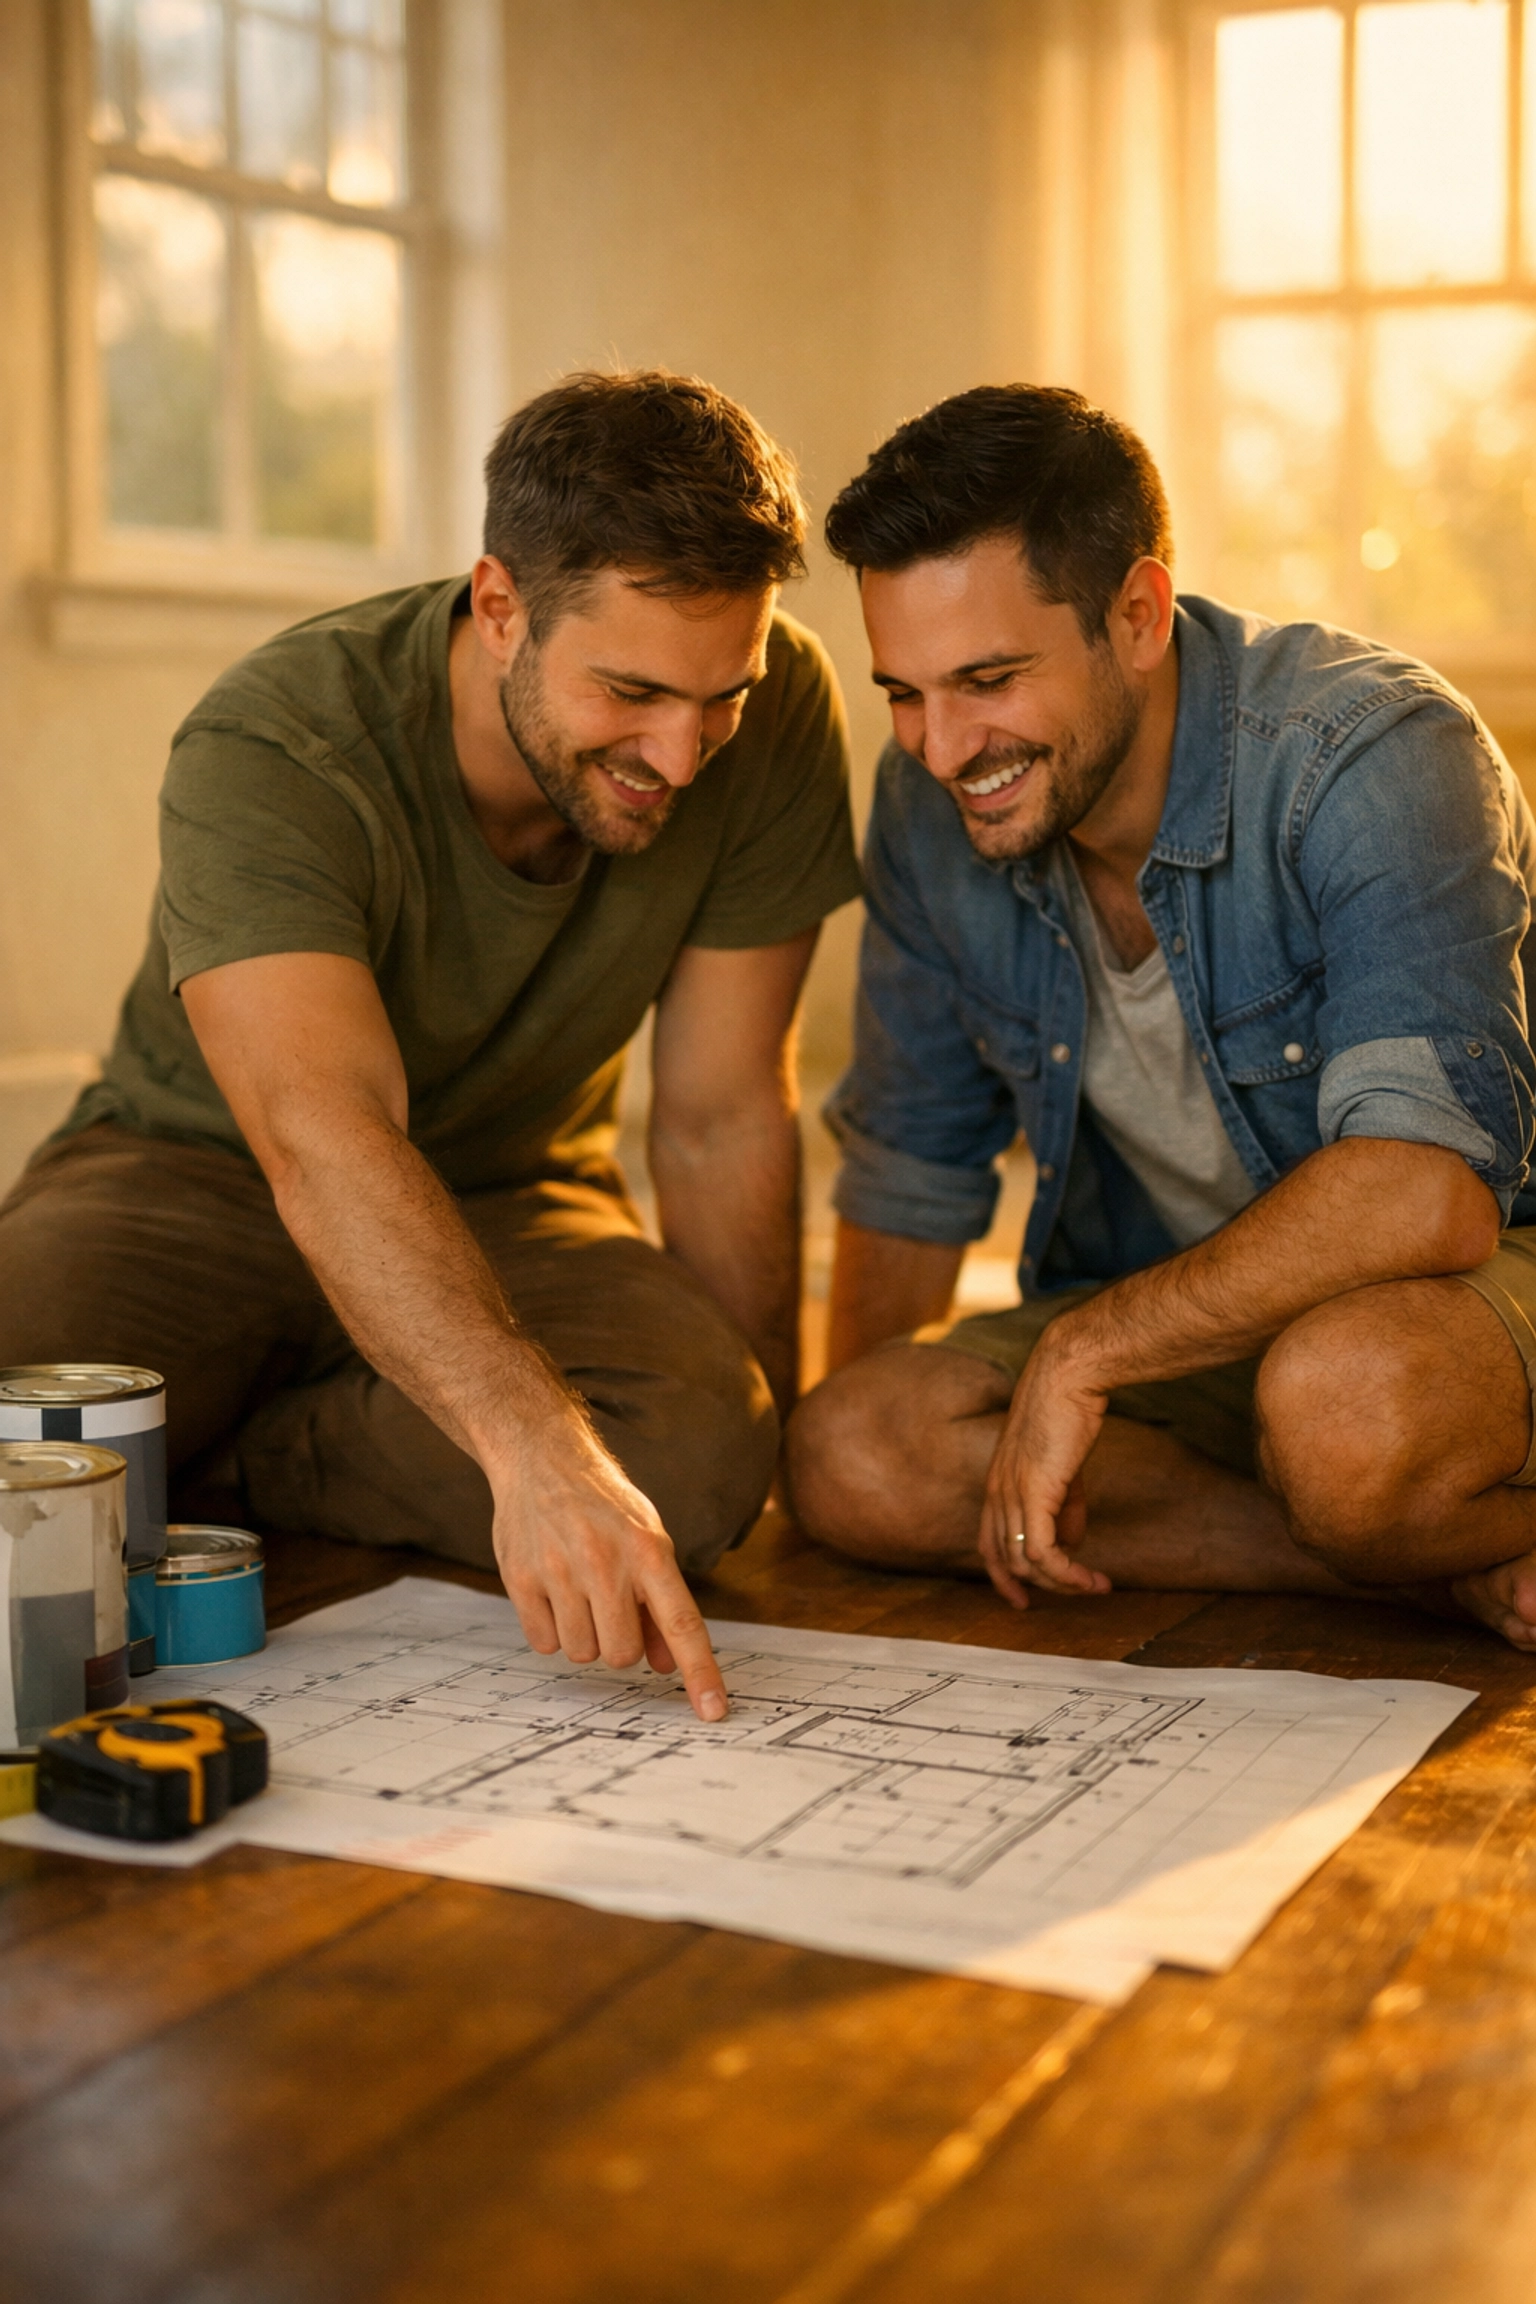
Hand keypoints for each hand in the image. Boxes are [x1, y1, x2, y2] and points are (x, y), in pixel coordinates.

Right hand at [489, 1402, 727, 1720]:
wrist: (541, 1458)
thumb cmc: (604, 1506)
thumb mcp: (647, 1540)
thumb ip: (659, 1602)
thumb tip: (666, 1665)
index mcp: (649, 1551)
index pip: (682, 1624)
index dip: (700, 1672)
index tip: (713, 1712)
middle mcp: (606, 1562)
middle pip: (623, 1654)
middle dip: (621, 1643)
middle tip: (612, 1608)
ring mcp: (560, 1571)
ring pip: (582, 1653)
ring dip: (584, 1636)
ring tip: (579, 1593)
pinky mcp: (521, 1578)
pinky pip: (543, 1643)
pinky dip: (551, 1630)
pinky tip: (552, 1592)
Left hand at [978, 1327, 1113, 1609]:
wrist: (1069, 1375)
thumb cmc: (1068, 1411)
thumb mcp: (1063, 1467)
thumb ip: (1064, 1504)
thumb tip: (1070, 1543)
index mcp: (997, 1483)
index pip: (987, 1543)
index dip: (1002, 1577)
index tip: (1023, 1599)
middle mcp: (996, 1492)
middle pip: (1005, 1559)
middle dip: (1042, 1586)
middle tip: (1080, 1591)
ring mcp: (1011, 1493)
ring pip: (1025, 1562)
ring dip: (1063, 1582)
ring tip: (1096, 1585)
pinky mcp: (1033, 1492)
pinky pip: (1043, 1552)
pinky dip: (1067, 1573)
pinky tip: (1092, 1578)